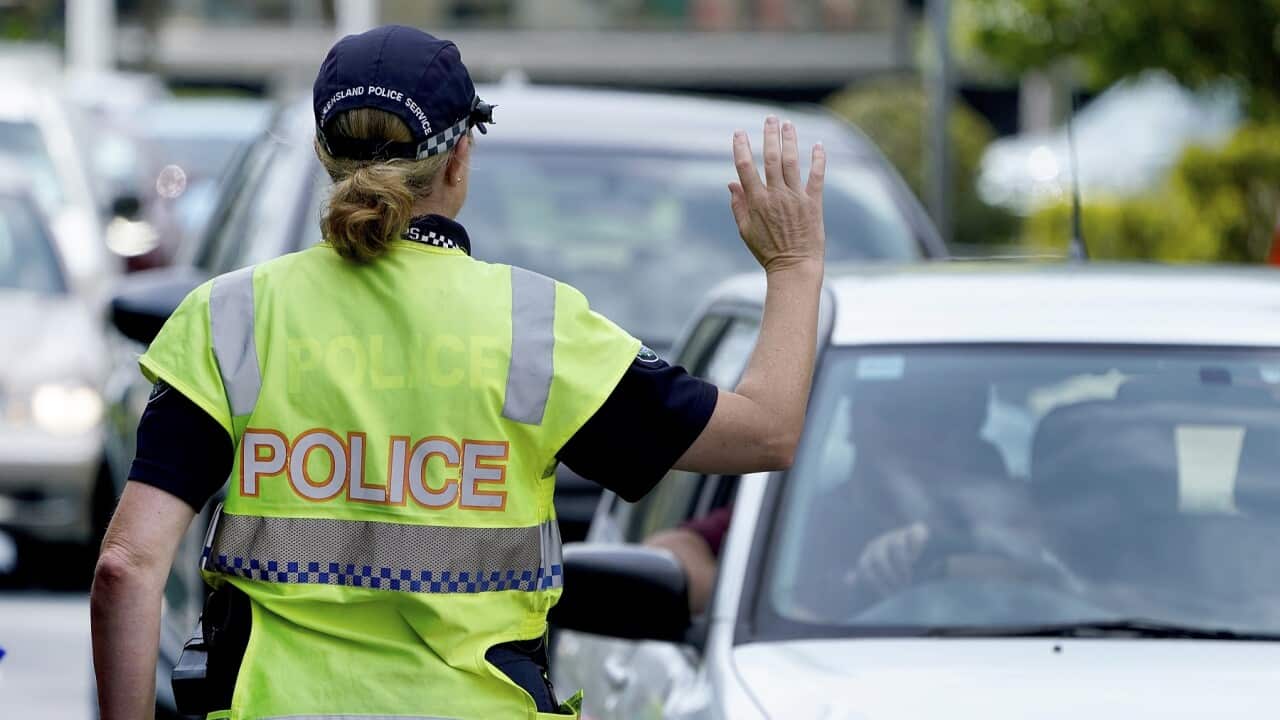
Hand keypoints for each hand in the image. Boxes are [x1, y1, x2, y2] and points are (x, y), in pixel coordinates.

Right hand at [728, 116, 825, 272]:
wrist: (794, 267)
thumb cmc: (768, 251)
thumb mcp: (745, 230)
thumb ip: (738, 205)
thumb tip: (731, 183)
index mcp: (756, 202)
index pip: (745, 168)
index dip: (740, 148)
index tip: (738, 132)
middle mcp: (775, 196)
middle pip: (770, 158)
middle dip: (769, 136)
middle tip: (770, 118)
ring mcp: (795, 198)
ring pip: (791, 162)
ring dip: (789, 140)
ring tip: (788, 124)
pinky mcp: (813, 202)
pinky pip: (817, 176)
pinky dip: (818, 159)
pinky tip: (818, 145)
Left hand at [852, 522, 929, 598]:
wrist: (913, 547)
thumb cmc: (893, 564)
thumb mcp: (877, 571)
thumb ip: (864, 576)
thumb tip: (847, 580)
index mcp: (870, 553)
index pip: (865, 567)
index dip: (875, 583)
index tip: (888, 595)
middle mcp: (881, 542)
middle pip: (879, 557)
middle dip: (889, 575)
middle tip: (900, 588)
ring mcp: (897, 535)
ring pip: (896, 546)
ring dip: (902, 565)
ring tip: (907, 579)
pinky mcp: (913, 531)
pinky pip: (913, 535)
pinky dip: (916, 547)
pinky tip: (917, 558)